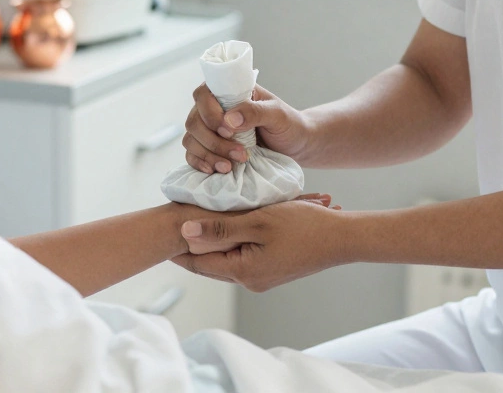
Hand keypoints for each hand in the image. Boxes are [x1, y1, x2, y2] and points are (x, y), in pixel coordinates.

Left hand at [173, 198, 346, 292]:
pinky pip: (243, 257)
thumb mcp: (257, 221)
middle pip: (210, 264)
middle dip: (191, 248)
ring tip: (194, 225)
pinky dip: (233, 243)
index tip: (160, 235)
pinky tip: (228, 228)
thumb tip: (184, 233)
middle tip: (169, 231)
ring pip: (226, 260)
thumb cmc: (303, 227)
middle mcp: (250, 280)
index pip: (198, 263)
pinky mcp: (272, 270)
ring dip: (213, 242)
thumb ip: (220, 227)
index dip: (178, 249)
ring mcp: (262, 278)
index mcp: (243, 271)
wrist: (342, 239)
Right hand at [183, 84, 310, 173]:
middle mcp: (213, 109)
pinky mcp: (210, 149)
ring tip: (229, 167)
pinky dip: (199, 163)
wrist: (296, 146)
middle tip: (240, 154)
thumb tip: (229, 120)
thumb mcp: (277, 114)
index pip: (203, 95)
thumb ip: (255, 112)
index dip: (209, 113)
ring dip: (208, 155)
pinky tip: (213, 170)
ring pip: (191, 139)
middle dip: (213, 141)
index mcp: (228, 92)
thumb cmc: (289, 124)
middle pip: (194, 121)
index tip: (228, 130)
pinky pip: (192, 155)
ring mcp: (209, 130)